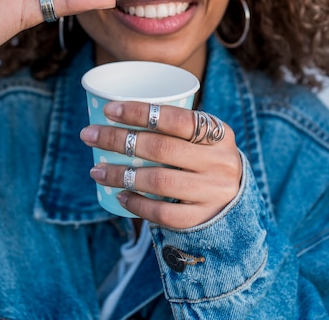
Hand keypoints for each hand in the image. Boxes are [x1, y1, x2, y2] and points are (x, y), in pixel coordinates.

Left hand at [80, 101, 241, 228]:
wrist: (239, 201)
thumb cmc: (207, 159)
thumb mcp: (205, 138)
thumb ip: (177, 126)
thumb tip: (119, 112)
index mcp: (219, 133)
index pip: (176, 118)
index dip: (140, 112)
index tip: (108, 110)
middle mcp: (219, 162)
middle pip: (161, 148)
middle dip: (118, 140)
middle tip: (89, 135)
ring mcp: (212, 192)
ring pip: (158, 181)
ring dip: (121, 174)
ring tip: (95, 170)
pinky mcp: (203, 218)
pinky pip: (164, 212)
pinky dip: (138, 204)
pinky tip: (119, 196)